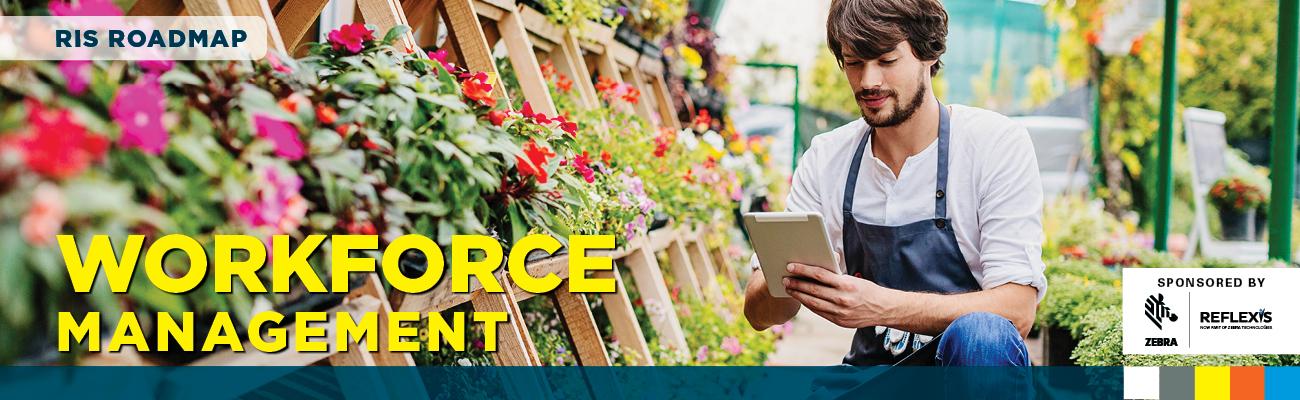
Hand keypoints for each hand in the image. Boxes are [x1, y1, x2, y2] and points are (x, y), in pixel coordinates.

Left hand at [782, 263, 897, 328]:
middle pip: (813, 289)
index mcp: (846, 284)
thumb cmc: (867, 290)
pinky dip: (809, 305)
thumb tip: (817, 268)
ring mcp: (840, 312)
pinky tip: (802, 299)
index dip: (803, 270)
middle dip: (796, 284)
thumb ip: (836, 276)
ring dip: (799, 295)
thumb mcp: (854, 279)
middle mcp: (842, 299)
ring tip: (789, 288)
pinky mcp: (839, 321)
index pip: (819, 275)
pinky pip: (819, 312)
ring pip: (813, 302)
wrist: (883, 309)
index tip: (791, 266)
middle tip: (785, 278)